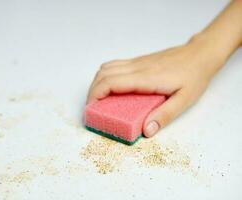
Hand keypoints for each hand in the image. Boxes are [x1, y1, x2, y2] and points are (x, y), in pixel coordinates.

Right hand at [86, 37, 225, 136]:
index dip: (95, 95)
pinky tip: (112, 87)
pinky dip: (105, 76)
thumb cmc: (194, 76)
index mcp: (145, 78)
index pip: (110, 82)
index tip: (91, 109)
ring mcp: (136, 62)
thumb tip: (146, 131)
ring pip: (106, 68)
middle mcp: (136, 67)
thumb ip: (164, 116)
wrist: (199, 54)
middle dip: (92, 92)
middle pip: (102, 74)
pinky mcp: (138, 61)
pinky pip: (114, 65)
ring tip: (100, 99)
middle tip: (93, 108)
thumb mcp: (184, 100)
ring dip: (97, 83)